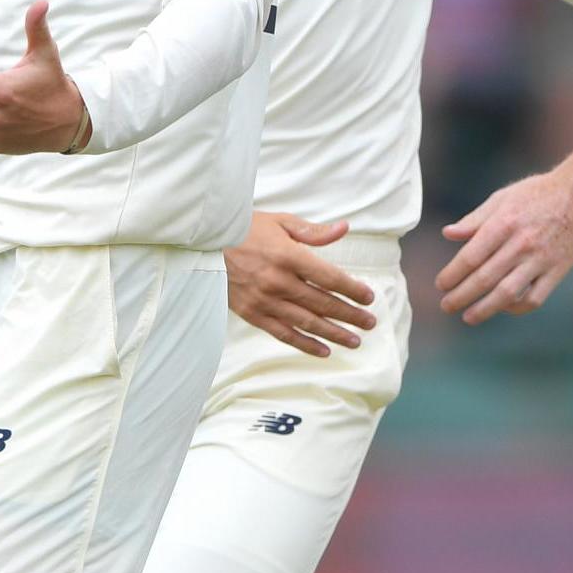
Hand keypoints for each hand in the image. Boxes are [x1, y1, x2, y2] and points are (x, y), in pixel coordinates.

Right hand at [227, 212, 375, 357]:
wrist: (201, 245)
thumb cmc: (242, 228)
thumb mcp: (278, 222)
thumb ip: (312, 231)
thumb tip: (344, 228)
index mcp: (287, 255)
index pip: (330, 278)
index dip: (353, 289)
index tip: (368, 297)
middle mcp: (277, 281)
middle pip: (323, 303)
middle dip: (350, 315)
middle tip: (370, 323)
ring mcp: (263, 300)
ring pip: (307, 323)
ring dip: (334, 333)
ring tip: (355, 341)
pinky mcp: (251, 313)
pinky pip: (283, 333)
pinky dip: (305, 344)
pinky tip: (324, 350)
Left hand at [435, 170, 572, 324]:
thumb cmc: (536, 194)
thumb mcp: (501, 198)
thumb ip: (474, 220)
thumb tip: (447, 234)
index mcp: (503, 224)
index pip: (470, 257)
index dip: (452, 274)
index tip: (440, 285)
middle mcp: (521, 244)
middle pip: (485, 278)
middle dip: (461, 296)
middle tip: (446, 306)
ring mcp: (541, 260)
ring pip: (508, 293)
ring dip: (485, 309)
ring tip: (469, 317)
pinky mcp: (558, 270)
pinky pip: (535, 297)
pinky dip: (517, 308)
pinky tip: (503, 308)